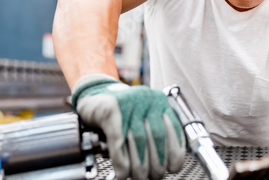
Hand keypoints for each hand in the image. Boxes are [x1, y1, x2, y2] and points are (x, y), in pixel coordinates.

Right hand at [71, 74, 185, 179]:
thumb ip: (154, 134)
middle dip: (157, 162)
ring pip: (138, 139)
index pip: (174, 129)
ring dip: (139, 165)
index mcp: (159, 102)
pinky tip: (122, 172)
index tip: (173, 167)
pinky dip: (121, 160)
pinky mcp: (110, 109)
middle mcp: (146, 99)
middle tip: (153, 176)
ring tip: (138, 177)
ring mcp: (128, 102)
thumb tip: (166, 164)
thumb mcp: (142, 118)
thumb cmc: (121, 113)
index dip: (175, 152)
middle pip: (157, 135)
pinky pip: (118, 138)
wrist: (93, 97)